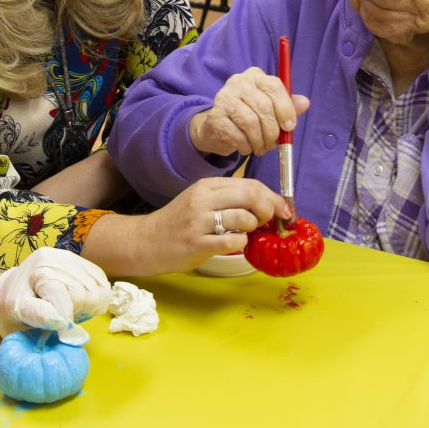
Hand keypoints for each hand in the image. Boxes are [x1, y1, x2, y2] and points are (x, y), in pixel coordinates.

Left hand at [0, 246, 111, 344]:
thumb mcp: (18, 311)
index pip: (66, 298)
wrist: (10, 289)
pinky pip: (103, 285)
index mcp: (41, 268)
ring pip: (100, 291)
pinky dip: (96, 298)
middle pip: (87, 295)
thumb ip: (38, 315)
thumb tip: (60, 322)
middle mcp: (59, 258)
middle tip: (59, 317)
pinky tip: (78, 301)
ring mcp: (73, 258)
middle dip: (76, 312)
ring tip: (68, 308)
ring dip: (87, 306)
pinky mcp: (83, 263)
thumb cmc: (12, 305)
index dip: (66, 320)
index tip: (60, 332)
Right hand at [139, 177, 290, 272]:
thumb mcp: (201, 200)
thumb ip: (228, 198)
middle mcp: (203, 199)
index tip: (282, 210)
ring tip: (244, 233)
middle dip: (267, 209)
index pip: (250, 184)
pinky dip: (241, 243)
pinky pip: (232, 242)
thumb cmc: (179, 222)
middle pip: (250, 196)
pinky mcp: (197, 243)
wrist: (147, 241)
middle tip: (265, 222)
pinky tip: (233, 244)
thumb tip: (266, 203)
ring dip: (252, 228)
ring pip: (243, 218)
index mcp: (207, 185)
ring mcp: (199, 221)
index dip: (272, 197)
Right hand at [188, 67, 309, 156]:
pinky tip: (246, 147)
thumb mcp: (271, 110)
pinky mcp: (215, 116)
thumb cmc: (249, 116)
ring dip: (260, 141)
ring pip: (250, 122)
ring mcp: (224, 98)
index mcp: (255, 76)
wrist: (218, 127)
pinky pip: (237, 135)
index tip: (290, 127)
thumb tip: (305, 103)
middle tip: (273, 143)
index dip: (285, 108)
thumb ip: (288, 107)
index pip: (274, 86)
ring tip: (261, 148)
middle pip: (263, 106)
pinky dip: (246, 146)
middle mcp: (238, 82)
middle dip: (272, 130)